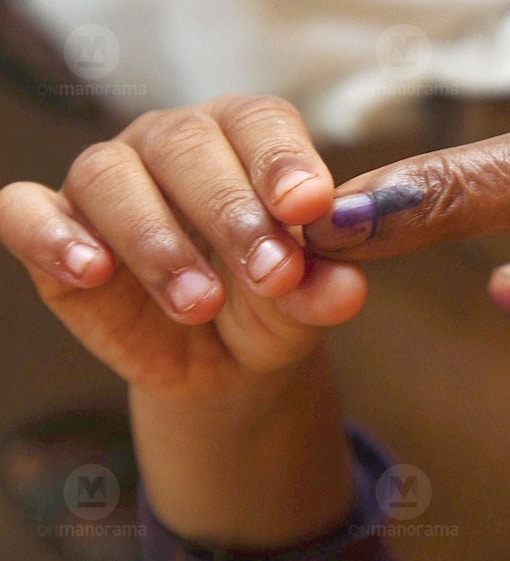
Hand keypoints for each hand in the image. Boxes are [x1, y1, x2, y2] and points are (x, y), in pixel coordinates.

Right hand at [0, 94, 365, 545]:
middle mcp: (173, 144)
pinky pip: (25, 210)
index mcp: (245, 139)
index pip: (260, 123)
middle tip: (269, 272)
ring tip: (199, 303)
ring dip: (156, 241)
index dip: (282, 161)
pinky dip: (52, 234)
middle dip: (230, 211)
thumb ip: (324, 287)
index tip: (309, 207)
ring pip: (110, 176)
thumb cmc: (270, 305)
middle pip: (187, 144)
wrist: (222, 358)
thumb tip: (347, 289)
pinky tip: (93, 270)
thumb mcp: (306, 303)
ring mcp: (110, 180)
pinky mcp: (52, 226)